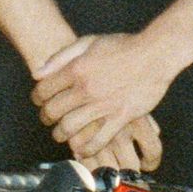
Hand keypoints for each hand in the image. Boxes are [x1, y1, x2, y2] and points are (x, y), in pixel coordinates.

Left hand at [30, 31, 181, 164]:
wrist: (155, 54)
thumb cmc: (123, 46)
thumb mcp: (89, 42)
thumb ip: (61, 56)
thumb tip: (37, 72)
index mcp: (77, 69)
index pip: (45, 89)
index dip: (37, 97)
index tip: (39, 101)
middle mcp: (86, 89)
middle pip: (54, 111)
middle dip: (45, 117)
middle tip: (47, 119)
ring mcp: (103, 105)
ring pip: (71, 128)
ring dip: (61, 134)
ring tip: (60, 134)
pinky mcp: (121, 117)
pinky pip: (99, 140)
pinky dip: (87, 148)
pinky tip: (82, 150)